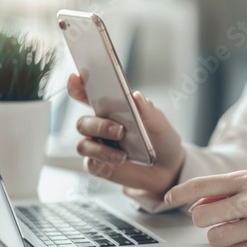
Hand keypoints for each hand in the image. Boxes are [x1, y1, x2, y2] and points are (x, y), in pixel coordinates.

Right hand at [67, 73, 184, 195]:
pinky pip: (90, 165)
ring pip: (84, 146)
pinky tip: (115, 164)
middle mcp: (100, 127)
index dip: (78, 85)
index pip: (88, 95)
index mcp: (111, 110)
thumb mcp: (159, 124)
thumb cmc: (161, 140)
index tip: (76, 78)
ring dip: (102, 150)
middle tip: (120, 131)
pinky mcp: (100, 166)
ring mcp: (99, 147)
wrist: (169, 169)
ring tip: (123, 155)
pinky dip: (101, 164)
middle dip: (99, 126)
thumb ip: (147, 110)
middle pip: (84, 123)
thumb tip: (136, 96)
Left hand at [164, 170, 246, 246]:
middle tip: (214, 218)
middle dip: (202, 220)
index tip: (168, 198)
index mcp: (246, 180)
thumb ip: (223, 190)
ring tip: (237, 228)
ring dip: (220, 235)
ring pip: (214, 237)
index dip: (179, 192)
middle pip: (201, 217)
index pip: (202, 184)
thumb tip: (194, 206)